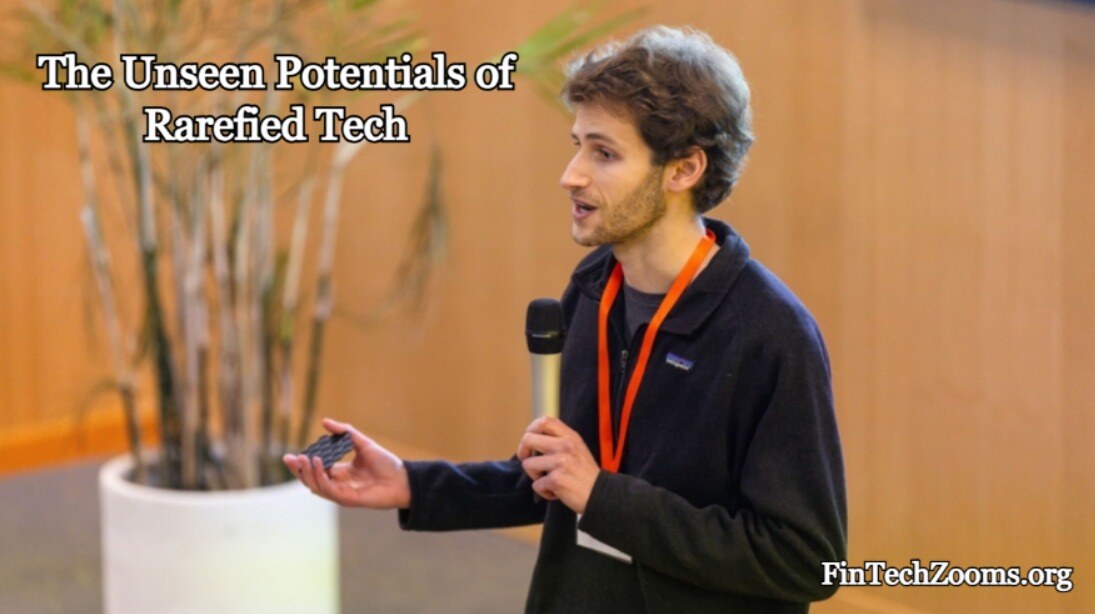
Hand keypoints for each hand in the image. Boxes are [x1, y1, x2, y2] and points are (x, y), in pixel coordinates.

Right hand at [283, 418, 410, 508]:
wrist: (402, 478)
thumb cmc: (385, 463)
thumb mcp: (362, 443)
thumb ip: (344, 433)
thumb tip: (324, 421)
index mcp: (339, 473)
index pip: (315, 469)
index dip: (302, 463)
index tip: (290, 455)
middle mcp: (338, 484)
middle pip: (311, 480)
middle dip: (298, 470)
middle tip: (288, 458)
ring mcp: (342, 493)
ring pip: (316, 486)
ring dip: (308, 473)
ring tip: (304, 458)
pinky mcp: (348, 499)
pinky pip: (329, 490)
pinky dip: (321, 478)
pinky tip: (318, 463)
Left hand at [517, 416, 600, 514]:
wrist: (600, 495)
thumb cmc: (585, 474)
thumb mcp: (578, 448)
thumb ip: (559, 440)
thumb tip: (533, 438)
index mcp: (570, 437)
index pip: (544, 421)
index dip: (531, 429)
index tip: (530, 442)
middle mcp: (565, 446)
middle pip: (528, 439)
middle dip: (523, 452)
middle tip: (527, 460)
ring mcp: (560, 462)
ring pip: (528, 464)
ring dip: (535, 476)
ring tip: (549, 480)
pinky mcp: (556, 480)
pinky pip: (536, 485)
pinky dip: (543, 491)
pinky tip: (556, 492)